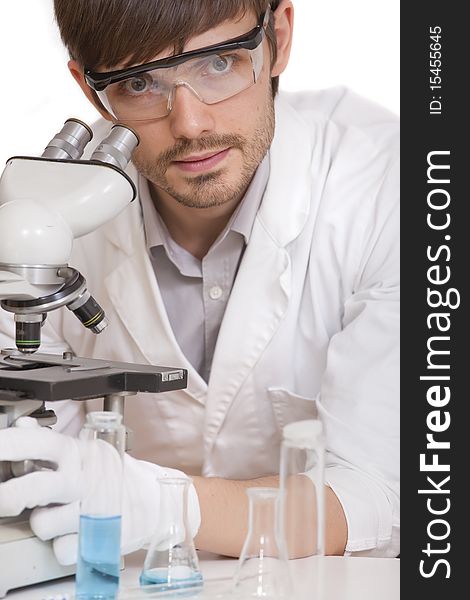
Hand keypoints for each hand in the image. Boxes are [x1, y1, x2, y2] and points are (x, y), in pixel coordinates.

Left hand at [0, 418, 199, 564]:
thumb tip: (20, 426)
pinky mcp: (100, 541)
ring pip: (42, 525)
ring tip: (57, 515)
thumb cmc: (113, 475)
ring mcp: (93, 511)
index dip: (9, 445)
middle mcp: (85, 479)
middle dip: (8, 495)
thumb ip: (51, 442)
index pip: (38, 442)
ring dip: (43, 523)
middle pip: (34, 488)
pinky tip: (75, 533)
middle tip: (2, 498)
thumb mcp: (86, 451)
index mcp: (79, 452)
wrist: (156, 503)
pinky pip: (61, 550)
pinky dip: (63, 545)